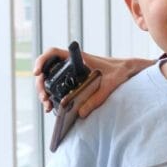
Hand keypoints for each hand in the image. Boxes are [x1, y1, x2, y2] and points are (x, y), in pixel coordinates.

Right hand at [33, 47, 151, 115]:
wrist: (128, 71)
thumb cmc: (120, 71)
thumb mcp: (110, 83)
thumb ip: (97, 97)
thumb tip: (80, 113)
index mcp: (78, 58)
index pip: (53, 53)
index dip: (42, 61)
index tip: (37, 72)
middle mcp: (71, 64)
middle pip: (47, 70)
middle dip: (41, 84)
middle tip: (44, 97)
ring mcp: (71, 74)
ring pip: (50, 80)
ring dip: (45, 92)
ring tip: (47, 106)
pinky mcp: (74, 83)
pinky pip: (58, 88)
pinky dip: (52, 96)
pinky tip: (52, 108)